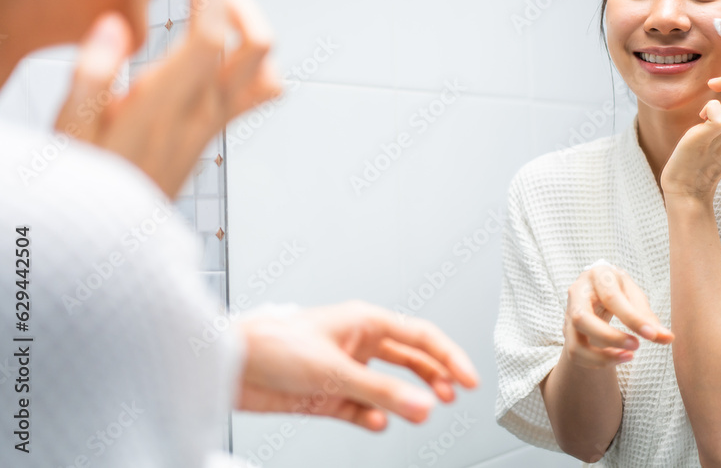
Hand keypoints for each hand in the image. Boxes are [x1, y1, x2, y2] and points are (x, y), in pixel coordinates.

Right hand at [54, 0, 281, 197]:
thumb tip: (117, 25)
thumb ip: (93, 75)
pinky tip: (223, 43)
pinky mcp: (222, 123)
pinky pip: (265, 89)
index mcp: (165, 104)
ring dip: (249, 18)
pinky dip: (257, 57)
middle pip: (249, 36)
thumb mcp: (70, 130)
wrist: (115, 238)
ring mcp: (218, 117)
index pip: (211, 36)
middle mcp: (204, 109)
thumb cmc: (87, 179)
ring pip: (268, 62)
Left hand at [236, 301, 479, 430]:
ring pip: (387, 385)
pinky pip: (361, 408)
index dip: (449, 356)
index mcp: (365, 321)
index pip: (420, 336)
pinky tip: (377, 423)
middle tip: (454, 396)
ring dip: (404, 399)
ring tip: (424, 412)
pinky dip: (372, 417)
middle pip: (410, 360)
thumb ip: (381, 393)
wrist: (226, 367)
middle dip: (434, 376)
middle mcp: (357, 343)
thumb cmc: (272, 345)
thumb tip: (424, 408)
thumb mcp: (334, 371)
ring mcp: (343, 369)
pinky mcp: (326, 395)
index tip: (469, 379)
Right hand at [562, 264, 672, 368]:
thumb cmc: (618, 290)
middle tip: (636, 346)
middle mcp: (577, 293)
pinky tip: (617, 358)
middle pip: (582, 319)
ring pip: (575, 344)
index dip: (632, 319)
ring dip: (602, 357)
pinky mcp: (567, 333)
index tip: (652, 335)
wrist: (596, 290)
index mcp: (598, 275)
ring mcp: (568, 315)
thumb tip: (668, 338)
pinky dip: (598, 363)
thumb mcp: (634, 295)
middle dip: (610, 338)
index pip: (611, 298)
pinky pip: (576, 355)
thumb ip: (648, 316)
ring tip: (629, 357)